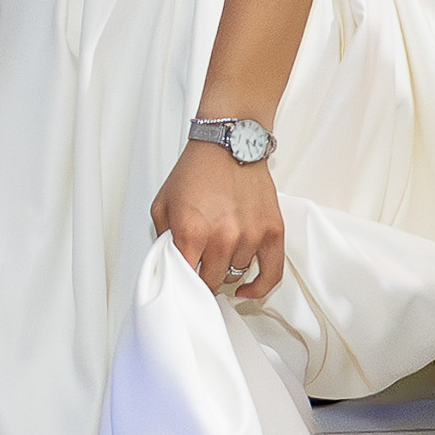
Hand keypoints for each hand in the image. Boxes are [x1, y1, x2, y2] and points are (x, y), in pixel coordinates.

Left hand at [154, 135, 283, 304]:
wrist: (228, 143)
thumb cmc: (196, 171)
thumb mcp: (162, 204)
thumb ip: (162, 239)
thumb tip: (169, 265)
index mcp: (191, 232)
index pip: (185, 278)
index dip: (182, 282)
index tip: (182, 283)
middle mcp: (222, 238)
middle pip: (211, 281)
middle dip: (203, 278)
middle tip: (200, 269)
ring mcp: (250, 236)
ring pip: (236, 275)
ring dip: (226, 271)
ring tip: (219, 257)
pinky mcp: (272, 232)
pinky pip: (271, 274)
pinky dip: (259, 287)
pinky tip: (247, 291)